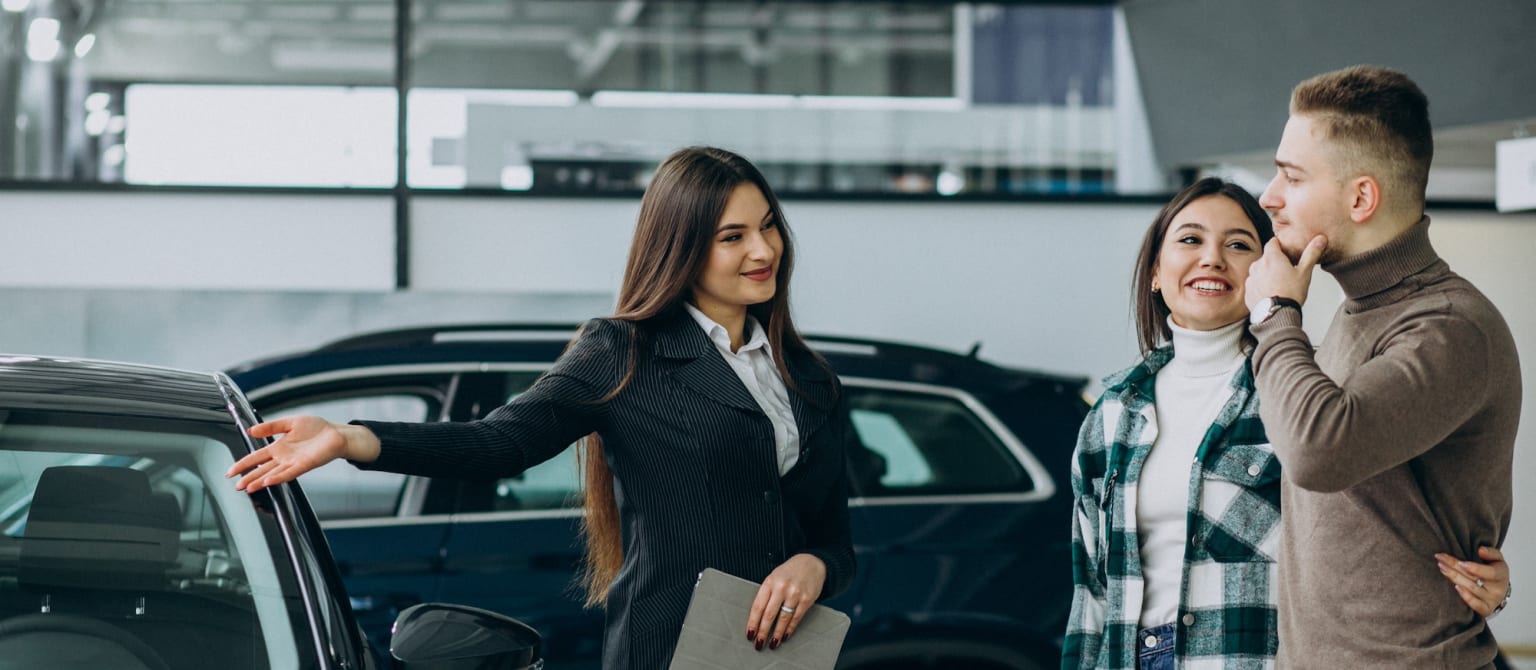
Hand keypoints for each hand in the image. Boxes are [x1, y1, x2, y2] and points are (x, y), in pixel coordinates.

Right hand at [226, 415, 378, 492]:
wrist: (336, 434)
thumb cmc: (316, 429)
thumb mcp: (289, 422)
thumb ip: (271, 427)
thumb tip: (252, 430)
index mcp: (278, 447)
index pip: (256, 457)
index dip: (243, 464)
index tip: (230, 471)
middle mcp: (284, 457)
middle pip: (261, 469)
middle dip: (248, 477)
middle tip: (236, 485)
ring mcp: (293, 463)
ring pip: (272, 474)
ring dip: (260, 481)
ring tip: (248, 487)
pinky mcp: (304, 465)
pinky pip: (289, 473)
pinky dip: (278, 477)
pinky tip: (268, 481)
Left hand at [746, 554, 826, 650]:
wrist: (811, 562)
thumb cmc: (789, 572)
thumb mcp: (774, 578)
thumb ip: (766, 594)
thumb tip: (757, 618)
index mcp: (770, 582)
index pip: (758, 606)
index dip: (753, 622)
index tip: (750, 634)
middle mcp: (781, 587)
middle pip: (769, 614)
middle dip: (762, 632)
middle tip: (759, 643)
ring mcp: (795, 593)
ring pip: (783, 618)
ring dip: (776, 634)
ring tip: (772, 643)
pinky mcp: (807, 599)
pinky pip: (796, 618)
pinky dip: (790, 629)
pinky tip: (785, 636)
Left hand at [1244, 235, 1326, 309]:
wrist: (1277, 316)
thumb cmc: (1290, 294)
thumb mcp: (1305, 272)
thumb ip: (1311, 254)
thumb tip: (1320, 239)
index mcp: (1271, 258)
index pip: (1273, 242)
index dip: (1281, 245)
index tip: (1287, 251)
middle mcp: (1257, 266)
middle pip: (1266, 257)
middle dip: (1275, 261)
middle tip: (1287, 271)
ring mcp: (1251, 278)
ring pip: (1260, 271)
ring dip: (1267, 274)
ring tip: (1280, 284)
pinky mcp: (1247, 291)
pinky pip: (1255, 284)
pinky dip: (1262, 286)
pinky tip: (1272, 293)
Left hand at [1436, 546, 1509, 616]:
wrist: (1499, 590)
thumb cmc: (1495, 571)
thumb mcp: (1497, 559)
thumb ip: (1491, 552)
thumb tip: (1481, 550)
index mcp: (1501, 575)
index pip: (1490, 573)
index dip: (1476, 569)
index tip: (1461, 563)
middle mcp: (1497, 589)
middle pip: (1475, 580)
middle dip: (1455, 569)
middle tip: (1440, 559)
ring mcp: (1491, 601)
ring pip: (1471, 590)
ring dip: (1454, 578)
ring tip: (1442, 568)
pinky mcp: (1486, 609)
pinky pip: (1476, 605)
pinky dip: (1466, 597)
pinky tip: (1455, 587)